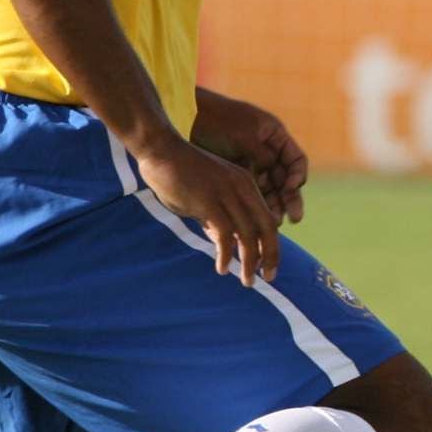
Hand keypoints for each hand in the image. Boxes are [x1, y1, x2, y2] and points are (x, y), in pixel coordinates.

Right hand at [132, 135, 281, 285]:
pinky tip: (222, 268)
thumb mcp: (207, 197)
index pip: (267, 220)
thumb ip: (217, 219)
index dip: (271, 244)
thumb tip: (224, 244)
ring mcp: (227, 195)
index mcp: (247, 185)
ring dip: (250, 262)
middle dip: (271, 255)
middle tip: (269, 278)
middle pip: (267, 228)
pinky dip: (226, 254)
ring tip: (247, 281)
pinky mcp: (209, 202)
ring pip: (248, 235)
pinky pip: (225, 234)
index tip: (268, 265)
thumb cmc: (180, 174)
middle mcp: (243, 189)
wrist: (160, 150)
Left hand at [192, 87, 307, 224]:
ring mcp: (252, 164)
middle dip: (290, 199)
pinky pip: (251, 194)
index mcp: (275, 136)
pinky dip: (254, 205)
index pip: (296, 161)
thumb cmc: (217, 120)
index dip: (297, 176)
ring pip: (269, 190)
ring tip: (273, 222)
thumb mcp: (245, 136)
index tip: (291, 188)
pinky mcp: (236, 176)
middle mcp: (267, 152)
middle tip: (294, 218)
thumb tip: (276, 180)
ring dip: (273, 206)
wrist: (185, 117)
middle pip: (285, 179)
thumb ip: (263, 158)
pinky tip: (255, 217)